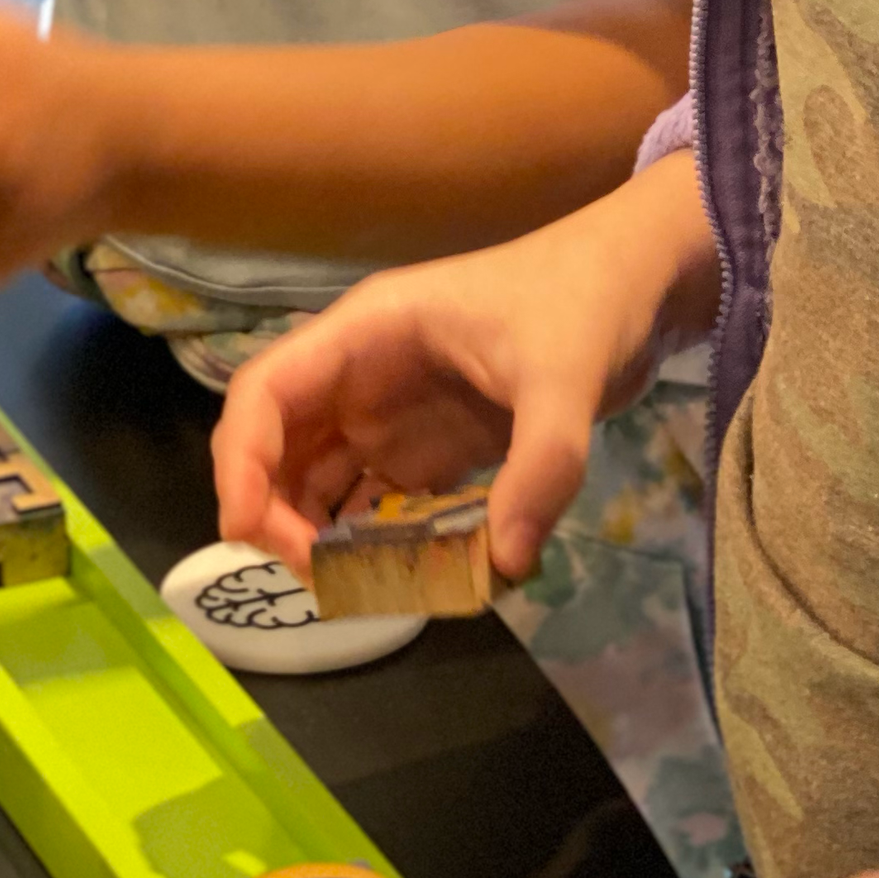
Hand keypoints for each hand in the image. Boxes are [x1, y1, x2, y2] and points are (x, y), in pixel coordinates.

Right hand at [213, 155, 717, 584]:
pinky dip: (374, 545)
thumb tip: (505, 564)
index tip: (255, 533)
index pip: (264, 392)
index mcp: (366, 332)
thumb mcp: (569, 375)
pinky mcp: (425, 448)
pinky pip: (375, 505)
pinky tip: (401, 582)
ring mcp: (390, 414)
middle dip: (277, 515)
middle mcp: (360, 374)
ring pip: (318, 482)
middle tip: (320, 581)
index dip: (241, 462)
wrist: (638, 285)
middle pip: (277, 447)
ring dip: (319, 537)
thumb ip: (542, 466)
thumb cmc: (586, 302)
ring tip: (355, 592)